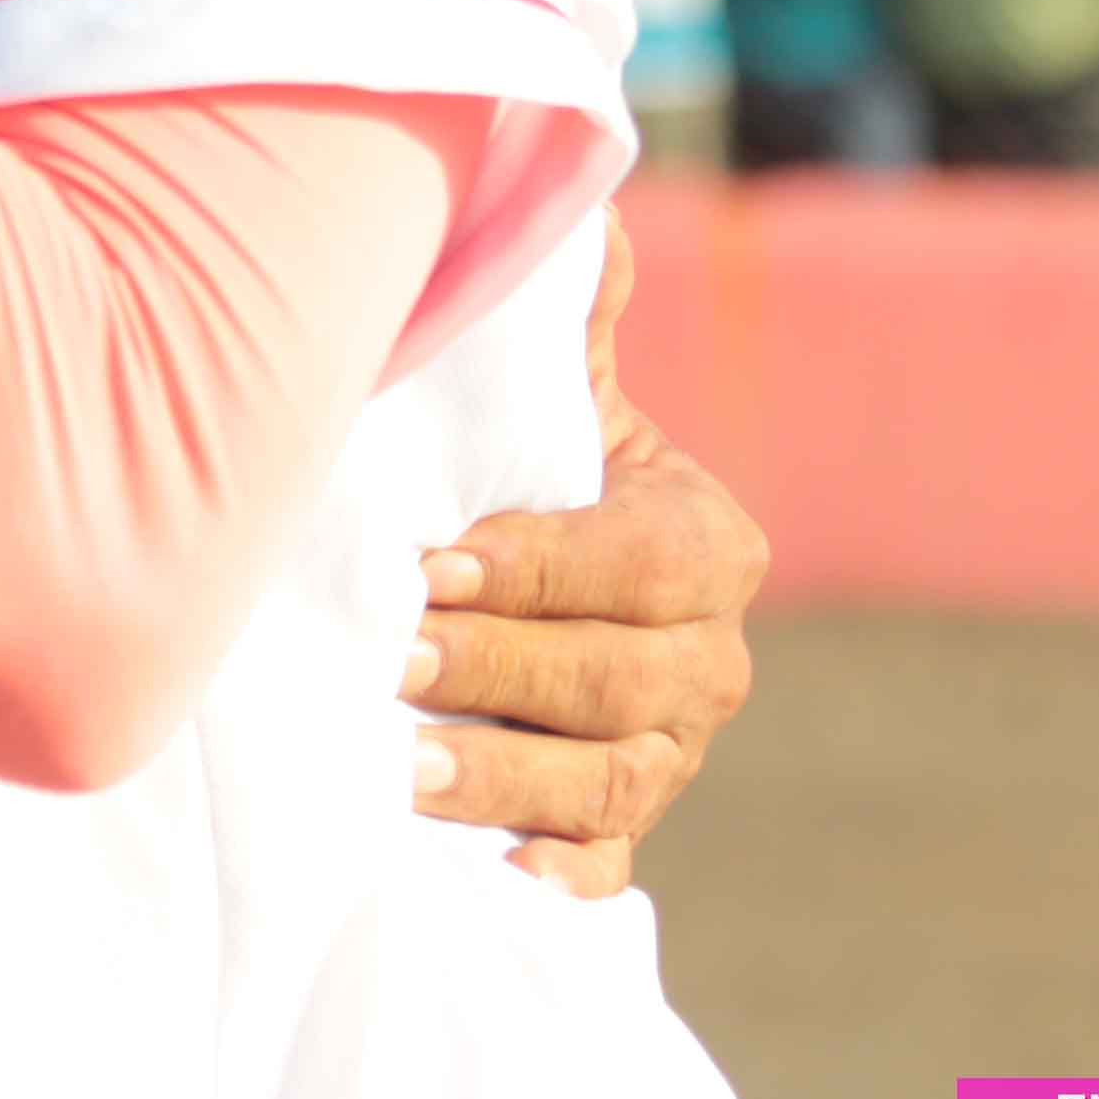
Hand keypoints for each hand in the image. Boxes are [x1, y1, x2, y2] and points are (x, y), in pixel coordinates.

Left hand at [407, 208, 764, 896]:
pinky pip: (605, 868)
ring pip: (608, 778)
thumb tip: (592, 219)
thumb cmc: (507, 457)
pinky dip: (560, 876)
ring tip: (403, 768)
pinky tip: (498, 879)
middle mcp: (706, 657)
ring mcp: (665, 751)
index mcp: (704, 542)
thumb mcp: (536, 383)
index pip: (639, 563)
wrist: (489, 572)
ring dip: (508, 777)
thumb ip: (563, 311)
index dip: (541, 566)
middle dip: (504, 670)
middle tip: (393, 662)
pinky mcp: (613, 826)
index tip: (432, 564)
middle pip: (620, 679)